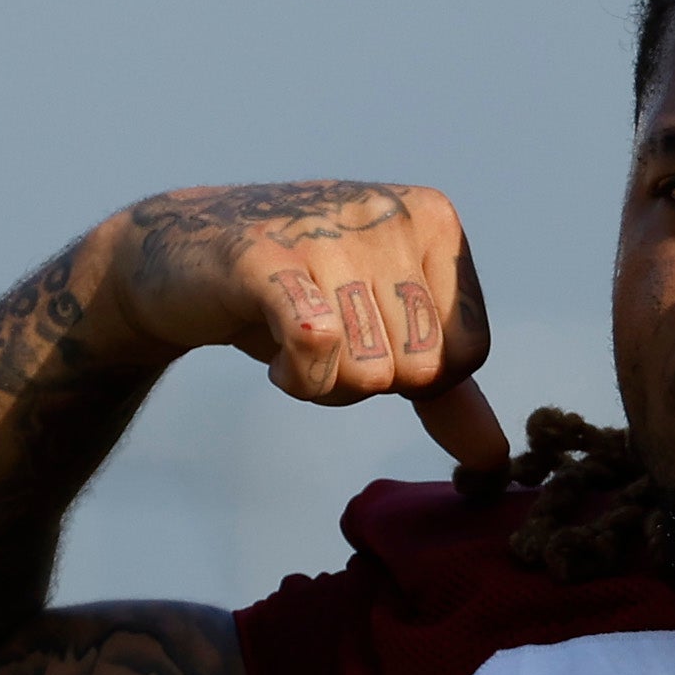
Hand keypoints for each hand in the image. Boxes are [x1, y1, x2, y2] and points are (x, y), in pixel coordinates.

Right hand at [93, 181, 507, 472]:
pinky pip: (317, 345)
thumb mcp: (382, 331)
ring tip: (290, 341)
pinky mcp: (265, 257)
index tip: (364, 338)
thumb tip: (496, 461)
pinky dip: (298, 376)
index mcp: (434, 221)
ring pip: (370, 371)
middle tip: (320, 342)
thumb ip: (445, 392)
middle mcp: (390, 213)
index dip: (413, 377)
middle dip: (366, 383)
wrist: (178, 258)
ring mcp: (329, 229)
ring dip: (322, 385)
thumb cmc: (292, 292)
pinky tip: (272, 357)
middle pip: (420, 369)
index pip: (469, 352)